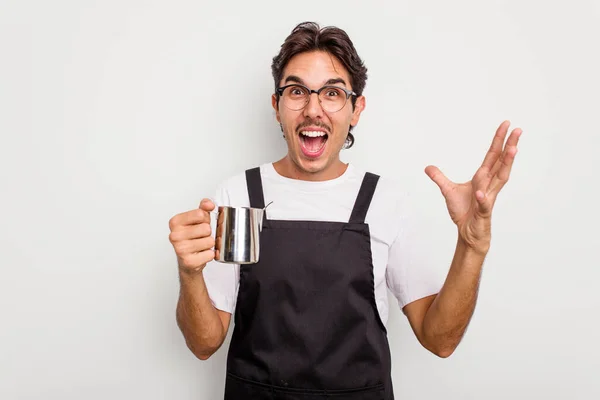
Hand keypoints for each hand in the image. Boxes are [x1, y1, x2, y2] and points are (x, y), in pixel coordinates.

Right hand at [168, 199, 215, 273]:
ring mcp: (181, 249)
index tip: (200, 223)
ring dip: (209, 244)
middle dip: (207, 233)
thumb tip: (209, 204)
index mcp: (175, 222)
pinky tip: (202, 254)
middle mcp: (175, 235)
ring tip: (201, 246)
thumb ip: (203, 208)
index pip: (200, 214)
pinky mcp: (189, 262)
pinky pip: (211, 254)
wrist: (188, 261)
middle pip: (206, 228)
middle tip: (200, 237)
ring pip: (210, 241)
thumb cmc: (192, 238)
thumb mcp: (196, 220)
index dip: (205, 219)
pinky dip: (210, 254)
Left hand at [425, 120, 521, 252]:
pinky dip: (483, 198)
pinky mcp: (483, 212)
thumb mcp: (448, 191)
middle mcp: (489, 185)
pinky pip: (483, 204)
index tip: (507, 125)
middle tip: (518, 130)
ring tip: (513, 149)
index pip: (493, 156)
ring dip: (507, 164)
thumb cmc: (464, 212)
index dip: (499, 140)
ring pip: (500, 179)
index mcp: (482, 177)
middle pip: (501, 162)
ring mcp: (488, 197)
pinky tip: (481, 193)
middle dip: (510, 146)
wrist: (467, 233)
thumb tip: (428, 167)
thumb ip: (439, 178)